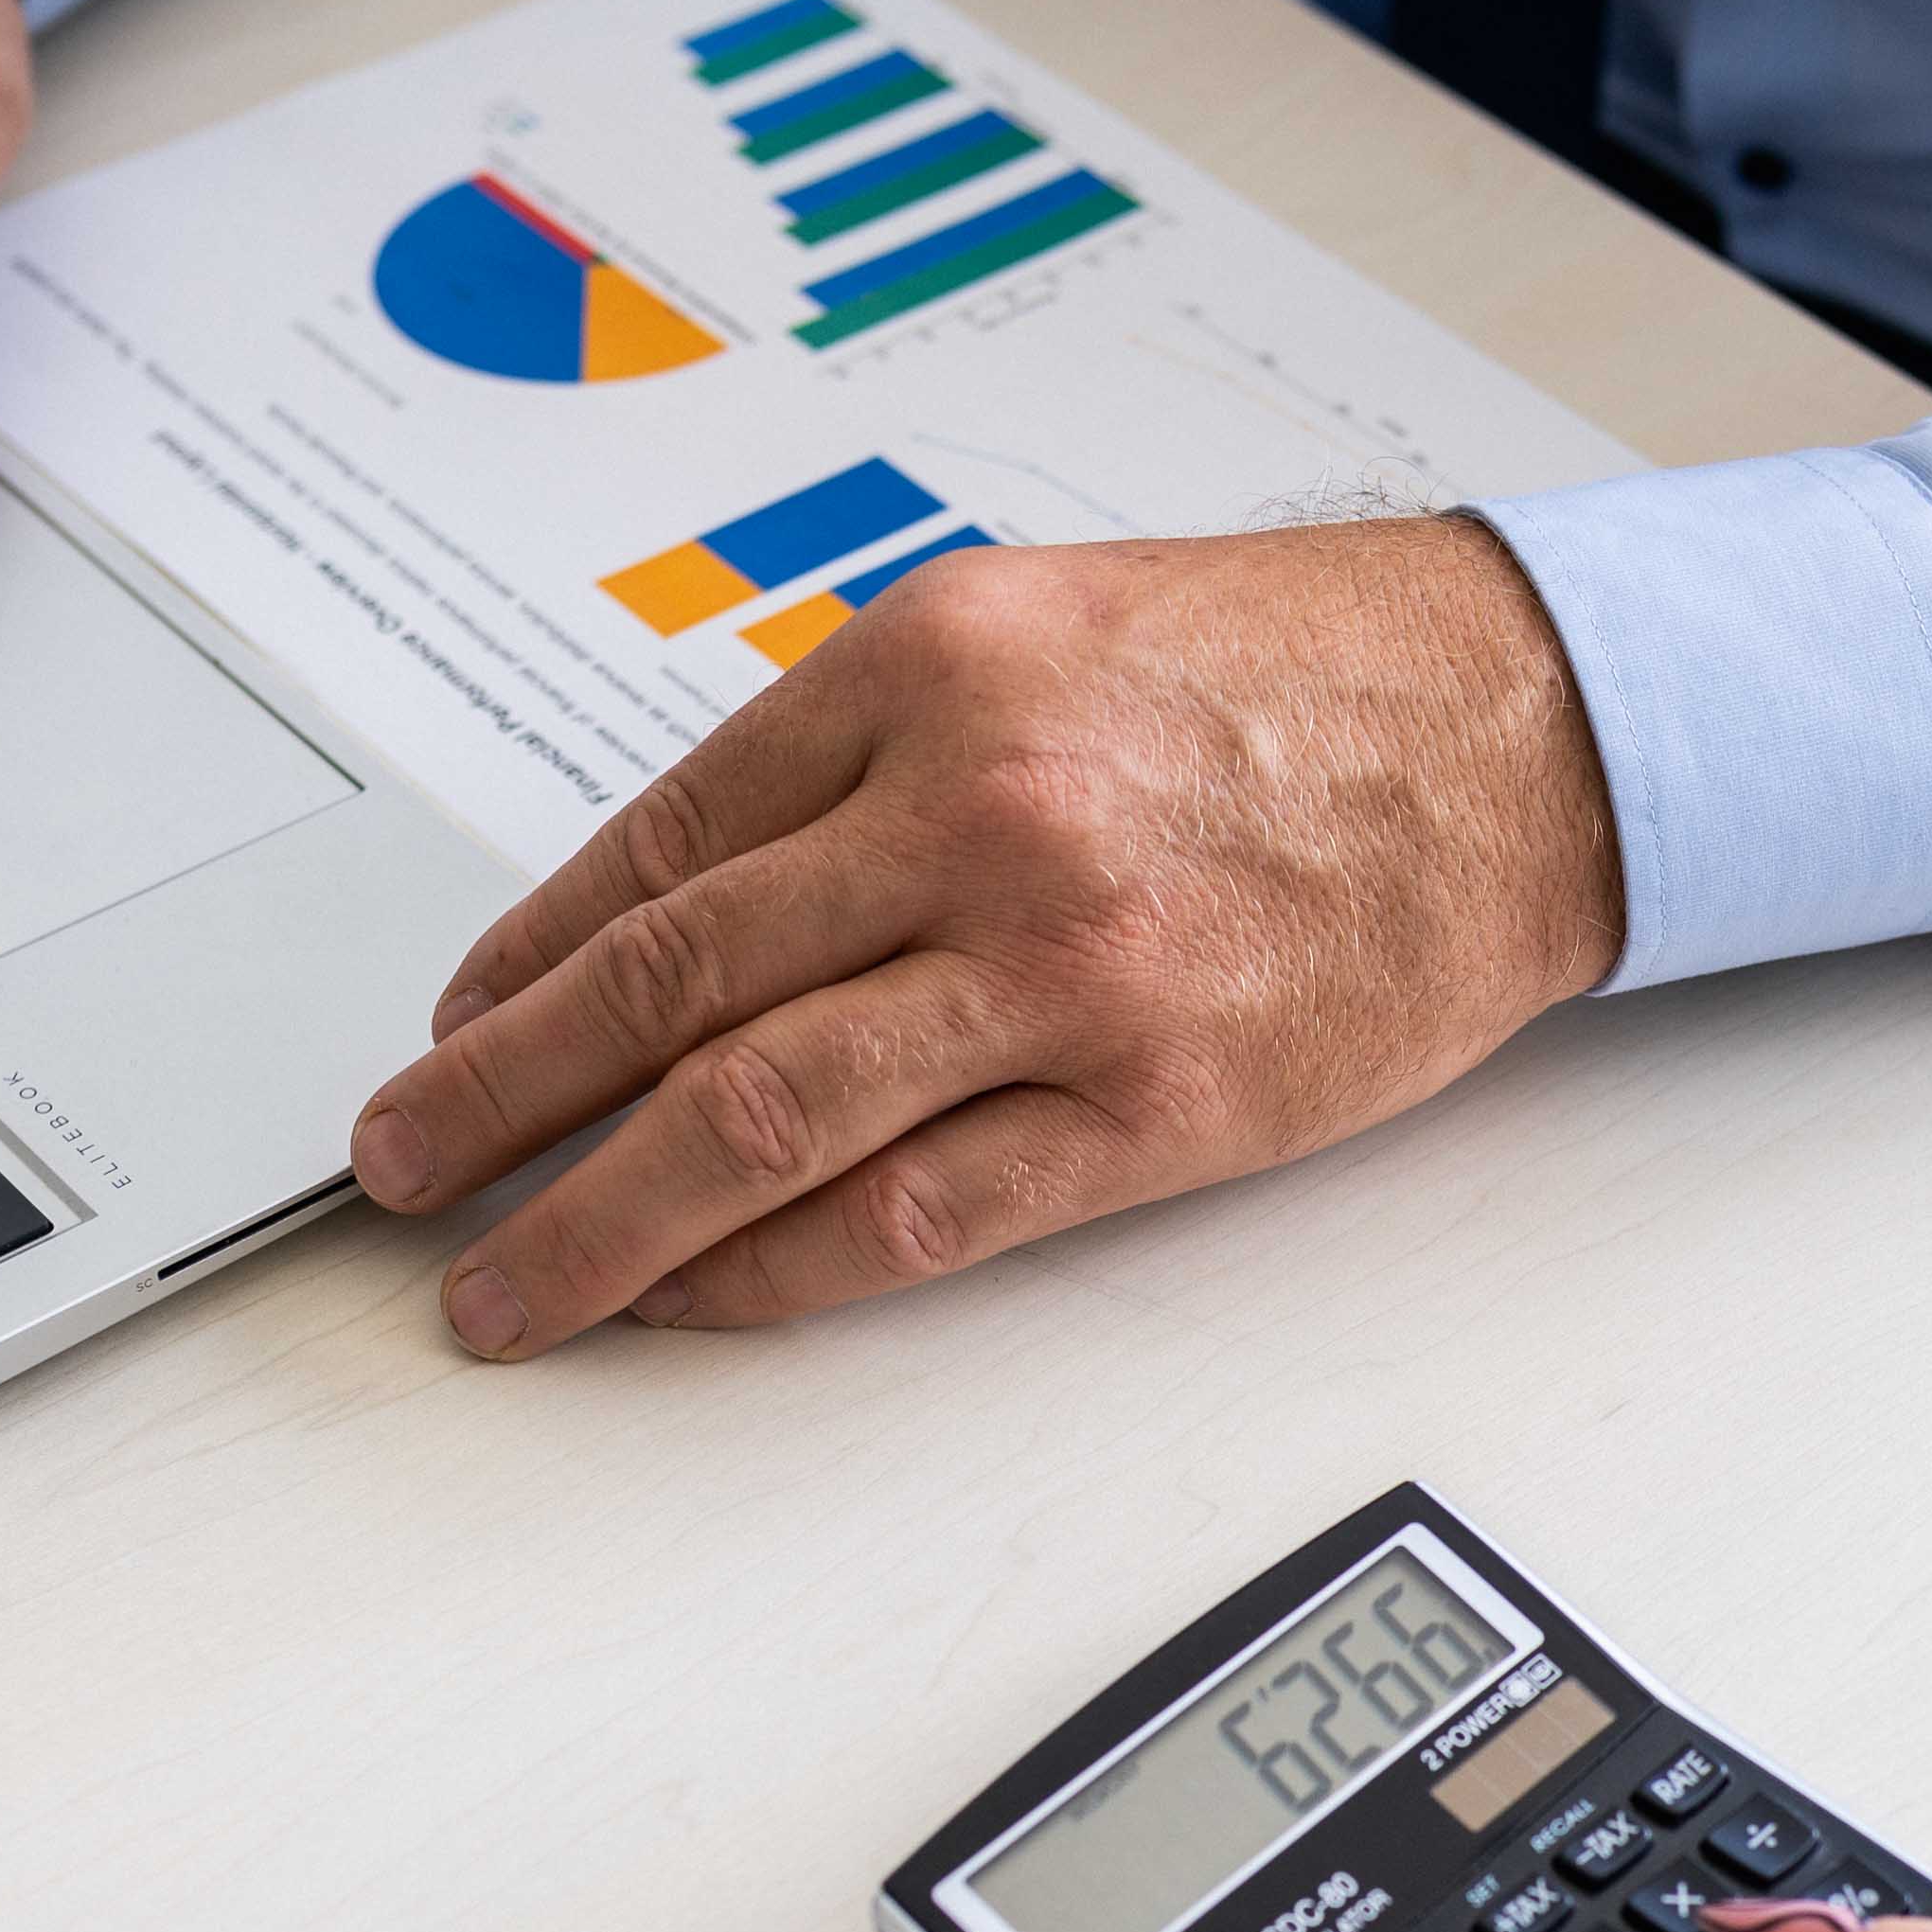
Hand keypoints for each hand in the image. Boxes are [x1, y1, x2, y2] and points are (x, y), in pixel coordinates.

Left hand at [344, 514, 1621, 1353]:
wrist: (1529, 734)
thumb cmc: (1303, 677)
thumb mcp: (1046, 629)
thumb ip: (872, 747)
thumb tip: (693, 898)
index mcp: (928, 670)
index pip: (664, 843)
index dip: (529, 961)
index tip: (458, 1032)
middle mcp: (977, 811)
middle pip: (669, 983)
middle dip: (504, 1095)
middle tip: (402, 1170)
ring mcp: (1066, 969)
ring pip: (760, 1115)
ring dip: (601, 1218)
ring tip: (508, 1283)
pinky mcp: (1157, 1102)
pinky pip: (919, 1215)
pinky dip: (779, 1273)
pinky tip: (698, 1303)